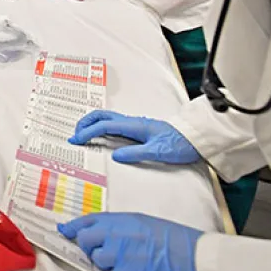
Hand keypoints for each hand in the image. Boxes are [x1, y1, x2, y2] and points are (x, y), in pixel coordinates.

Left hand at [58, 213, 204, 270]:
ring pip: (99, 259)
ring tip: (130, 259)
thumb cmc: (174, 238)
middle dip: (89, 246)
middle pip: (86, 240)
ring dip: (108, 261)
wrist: (194, 258)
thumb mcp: (144, 222)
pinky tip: (139, 269)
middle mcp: (116, 234)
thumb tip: (102, 232)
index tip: (64, 229)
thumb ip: (120, 226)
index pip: (88, 220)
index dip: (74, 226)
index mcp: (122, 219)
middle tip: (102, 249)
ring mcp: (120, 254)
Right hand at [70, 110, 200, 164]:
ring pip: (106, 118)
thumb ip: (136, 153)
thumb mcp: (158, 152)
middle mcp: (131, 122)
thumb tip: (115, 156)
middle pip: (101, 115)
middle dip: (84, 123)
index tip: (76, 141)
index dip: (87, 133)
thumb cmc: (179, 145)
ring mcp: (133, 124)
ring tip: (82, 135)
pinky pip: (112, 124)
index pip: (103, 126)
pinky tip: (99, 137)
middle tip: (75, 136)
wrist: (195, 139)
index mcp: (133, 125)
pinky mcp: (136, 129)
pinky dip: (99, 127)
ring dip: (91, 124)